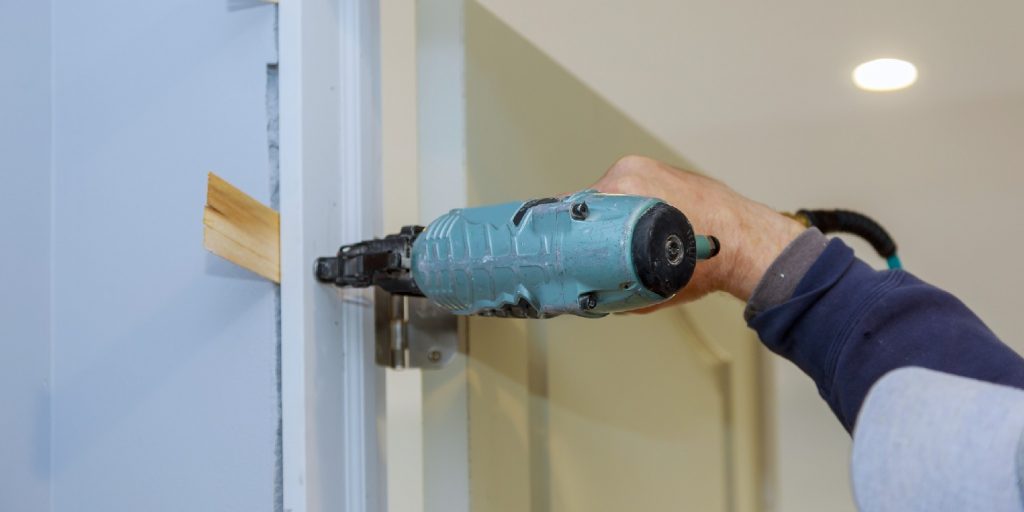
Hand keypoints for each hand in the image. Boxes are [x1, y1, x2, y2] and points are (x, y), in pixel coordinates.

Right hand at [590, 155, 804, 307]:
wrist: (750, 247)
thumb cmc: (708, 260)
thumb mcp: (648, 280)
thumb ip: (614, 287)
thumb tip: (593, 297)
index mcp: (624, 183)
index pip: (578, 209)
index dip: (573, 236)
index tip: (570, 254)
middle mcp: (635, 169)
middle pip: (597, 204)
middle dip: (595, 230)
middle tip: (595, 256)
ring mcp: (653, 168)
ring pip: (618, 199)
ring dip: (617, 221)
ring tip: (624, 248)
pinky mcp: (670, 175)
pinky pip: (641, 195)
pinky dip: (640, 213)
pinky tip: (647, 235)